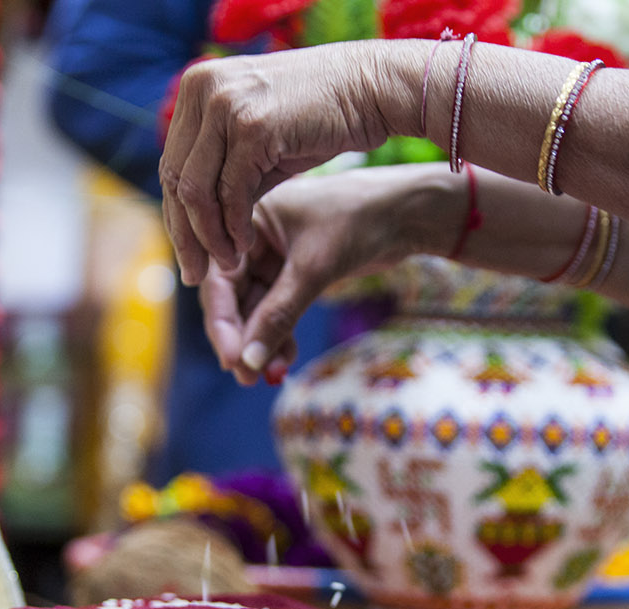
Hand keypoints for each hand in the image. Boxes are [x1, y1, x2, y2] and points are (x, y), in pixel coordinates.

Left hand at [160, 41, 420, 285]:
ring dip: (209, 237)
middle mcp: (203, 90)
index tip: (188, 254)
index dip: (176, 216)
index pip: (171, 165)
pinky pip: (230, 193)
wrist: (371, 89)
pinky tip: (243, 247)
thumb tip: (190, 218)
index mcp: (197, 86)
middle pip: (175, 179)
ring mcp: (226, 105)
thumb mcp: (259, 142)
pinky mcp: (252, 126)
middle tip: (194, 274)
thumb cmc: (320, 117)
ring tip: (226, 264)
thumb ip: (224, 170)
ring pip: (196, 190)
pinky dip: (233, 227)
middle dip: (185, 235)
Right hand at [201, 168, 447, 385]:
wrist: (408, 213)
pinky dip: (280, 334)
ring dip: (261, 342)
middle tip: (248, 376)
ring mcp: (274, 256)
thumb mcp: (314, 268)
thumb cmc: (360, 220)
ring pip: (256, 309)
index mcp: (248, 218)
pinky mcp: (296, 273)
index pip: (220, 278)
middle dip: (242, 338)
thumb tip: (249, 361)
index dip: (223, 323)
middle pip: (234, 297)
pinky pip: (277, 310)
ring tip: (270, 375)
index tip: (232, 359)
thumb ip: (279, 314)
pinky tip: (286, 359)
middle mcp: (254, 237)